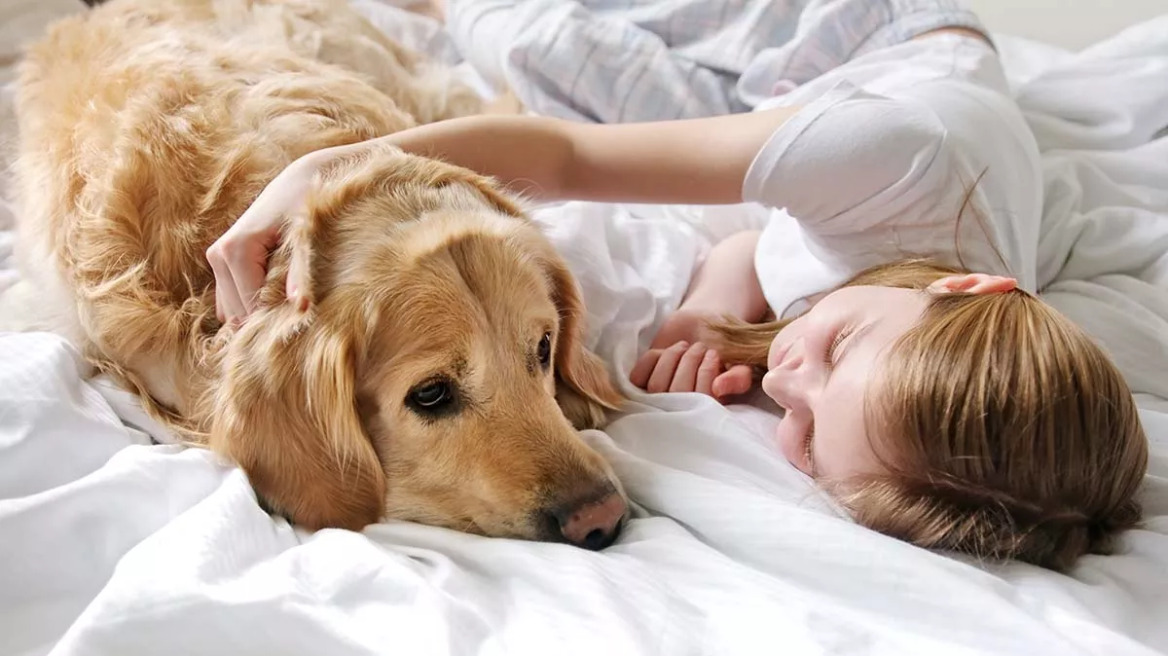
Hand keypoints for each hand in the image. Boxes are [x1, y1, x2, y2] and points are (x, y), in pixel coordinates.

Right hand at [206, 142, 369, 323]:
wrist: (300, 182)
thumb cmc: (308, 206)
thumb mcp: (307, 238)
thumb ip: (302, 272)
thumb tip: (300, 306)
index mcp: (234, 250)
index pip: (250, 308)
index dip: (277, 321)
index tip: (304, 320)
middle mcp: (218, 255)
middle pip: (238, 314)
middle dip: (266, 321)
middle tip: (299, 317)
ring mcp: (216, 259)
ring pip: (232, 312)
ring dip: (258, 315)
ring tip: (290, 305)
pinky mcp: (221, 262)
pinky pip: (231, 301)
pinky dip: (251, 306)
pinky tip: (278, 298)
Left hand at [630, 309, 752, 398]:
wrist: (702, 329)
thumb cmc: (724, 351)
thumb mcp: (739, 365)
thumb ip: (738, 378)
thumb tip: (718, 387)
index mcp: (706, 411)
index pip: (700, 401)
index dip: (705, 374)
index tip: (714, 353)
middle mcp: (680, 410)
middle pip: (676, 392)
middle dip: (690, 362)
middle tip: (701, 347)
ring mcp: (658, 398)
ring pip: (657, 385)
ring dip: (673, 357)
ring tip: (686, 346)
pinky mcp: (641, 382)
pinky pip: (638, 375)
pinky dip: (652, 357)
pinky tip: (665, 351)